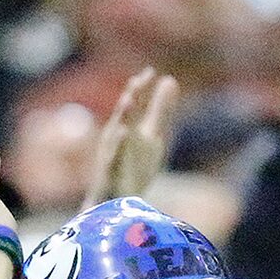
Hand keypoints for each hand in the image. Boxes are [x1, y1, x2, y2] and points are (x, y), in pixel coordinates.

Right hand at [83, 68, 179, 207]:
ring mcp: (111, 157)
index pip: (134, 106)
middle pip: (123, 116)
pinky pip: (112, 160)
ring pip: (115, 134)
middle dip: (130, 99)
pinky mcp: (109, 175)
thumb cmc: (132, 168)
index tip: (150, 72)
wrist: (116, 206)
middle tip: (138, 82)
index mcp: (127, 128)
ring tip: (129, 99)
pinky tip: (125, 132)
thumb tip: (170, 79)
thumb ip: (160, 109)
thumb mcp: (152, 135)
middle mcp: (116, 140)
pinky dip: (118, 146)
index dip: (141, 90)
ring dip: (122, 117)